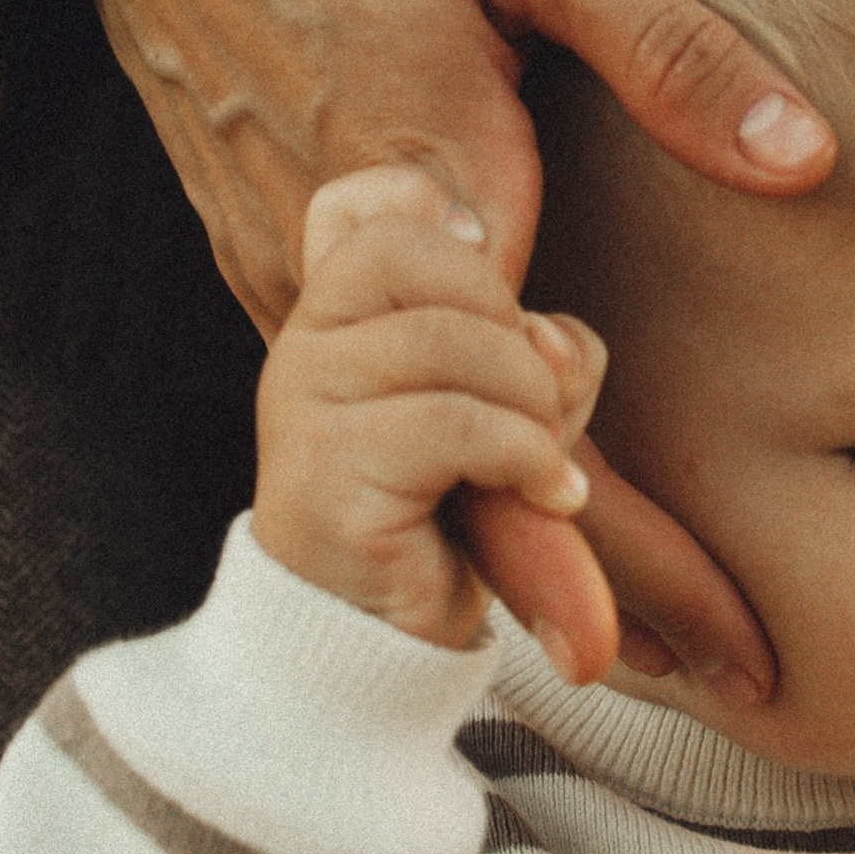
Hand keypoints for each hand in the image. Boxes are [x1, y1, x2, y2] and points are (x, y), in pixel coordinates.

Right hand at [45, 0, 833, 689]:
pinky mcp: (267, 260)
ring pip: (420, 441)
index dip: (591, 553)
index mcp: (420, 207)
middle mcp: (336, 277)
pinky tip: (532, 477)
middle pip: (472, 472)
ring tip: (658, 603)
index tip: (649, 659)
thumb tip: (804, 159)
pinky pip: (373, 387)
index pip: (515, 425)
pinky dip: (460, 445)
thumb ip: (669, 52)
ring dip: (530, 507)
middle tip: (722, 667)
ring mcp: (289, 280)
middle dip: (594, 574)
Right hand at [252, 168, 607, 645]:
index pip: (371, 209)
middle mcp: (303, 347)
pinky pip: (454, 424)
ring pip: (452, 343)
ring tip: (541, 462)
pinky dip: (526, 457)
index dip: (452, 237)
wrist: (381, 644)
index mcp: (333, 315)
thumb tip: (551, 342)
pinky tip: (546, 498)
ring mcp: (303, 407)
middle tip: (537, 406)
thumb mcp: (505, 405)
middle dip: (511, 326)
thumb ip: (532, 347)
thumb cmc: (449, 513)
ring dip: (530, 404)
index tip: (498, 299)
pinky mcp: (326, 476)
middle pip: (424, 259)